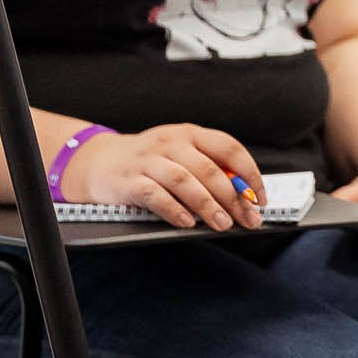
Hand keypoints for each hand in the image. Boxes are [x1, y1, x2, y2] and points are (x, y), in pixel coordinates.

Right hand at [64, 124, 265, 230]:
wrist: (98, 162)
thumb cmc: (150, 162)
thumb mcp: (181, 155)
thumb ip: (208, 169)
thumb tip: (243, 197)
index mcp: (190, 133)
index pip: (229, 148)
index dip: (249, 174)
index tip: (260, 198)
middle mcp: (170, 142)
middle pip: (209, 170)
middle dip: (233, 198)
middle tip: (247, 219)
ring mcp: (148, 160)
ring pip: (185, 181)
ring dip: (207, 205)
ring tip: (223, 224)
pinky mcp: (128, 180)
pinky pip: (155, 195)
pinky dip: (173, 209)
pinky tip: (187, 223)